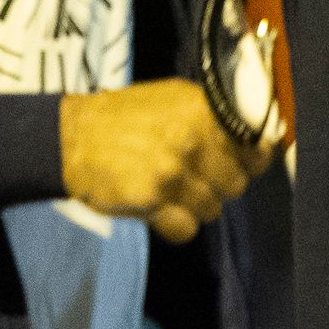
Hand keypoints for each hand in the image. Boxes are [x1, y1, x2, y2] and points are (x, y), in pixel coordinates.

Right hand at [58, 78, 256, 241]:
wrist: (72, 137)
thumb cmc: (124, 119)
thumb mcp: (173, 99)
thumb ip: (213, 116)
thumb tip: (255, 140)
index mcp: (203, 110)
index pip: (256, 149)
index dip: (249, 161)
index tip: (237, 164)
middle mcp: (193, 138)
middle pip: (236, 184)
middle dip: (217, 185)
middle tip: (190, 176)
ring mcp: (173, 170)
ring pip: (212, 209)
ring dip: (193, 205)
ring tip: (167, 189)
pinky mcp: (153, 199)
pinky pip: (186, 229)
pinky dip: (174, 226)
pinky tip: (157, 207)